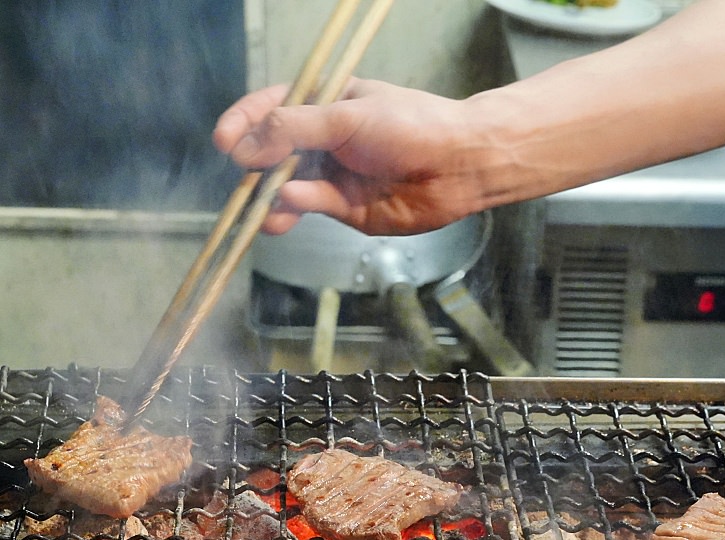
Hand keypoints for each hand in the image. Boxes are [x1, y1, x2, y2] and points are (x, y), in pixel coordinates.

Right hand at [212, 78, 484, 234]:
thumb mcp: (346, 116)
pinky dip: (295, 206)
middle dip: (253, 165)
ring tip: (258, 204)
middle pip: (272, 152)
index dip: (244, 123)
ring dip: (268, 194)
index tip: (223, 141)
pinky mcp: (347, 209)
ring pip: (286, 185)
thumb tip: (245, 146)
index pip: (270, 109)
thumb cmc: (410, 126)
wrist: (459, 165)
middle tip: (242, 175)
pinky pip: (310, 206)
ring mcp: (335, 175)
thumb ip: (293, 129)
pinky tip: (287, 205)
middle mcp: (326, 140)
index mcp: (325, 104)